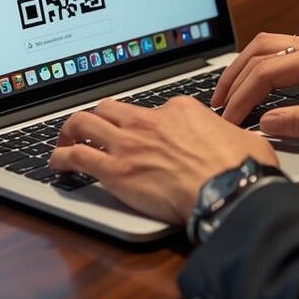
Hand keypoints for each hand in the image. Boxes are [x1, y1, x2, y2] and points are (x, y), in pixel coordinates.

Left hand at [48, 97, 277, 223]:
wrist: (230, 191)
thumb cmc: (242, 169)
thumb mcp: (241, 136)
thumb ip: (224, 134)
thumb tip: (231, 141)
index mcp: (179, 108)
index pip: (149, 109)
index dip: (143, 123)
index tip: (141, 136)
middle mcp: (149, 120)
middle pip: (109, 108)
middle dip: (97, 117)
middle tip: (91, 129)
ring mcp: (129, 144)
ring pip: (84, 123)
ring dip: (71, 131)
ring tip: (65, 141)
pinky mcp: (115, 171)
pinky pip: (76, 157)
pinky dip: (61, 157)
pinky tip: (57, 163)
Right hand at [212, 33, 298, 142]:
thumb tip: (266, 122)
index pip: (267, 71)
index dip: (241, 97)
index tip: (226, 121)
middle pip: (263, 49)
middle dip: (234, 74)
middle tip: (216, 104)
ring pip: (274, 48)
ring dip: (249, 69)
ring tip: (231, 97)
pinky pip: (290, 57)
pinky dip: (267, 70)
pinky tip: (262, 91)